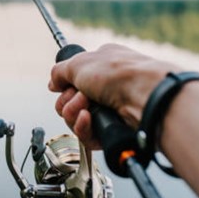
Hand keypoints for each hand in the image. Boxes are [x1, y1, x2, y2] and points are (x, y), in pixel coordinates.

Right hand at [48, 43, 179, 149]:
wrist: (145, 96)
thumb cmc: (118, 73)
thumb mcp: (78, 62)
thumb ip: (59, 72)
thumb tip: (53, 84)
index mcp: (102, 65)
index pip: (73, 80)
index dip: (65, 85)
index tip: (63, 86)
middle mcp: (106, 87)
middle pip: (70, 101)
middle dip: (68, 100)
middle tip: (79, 96)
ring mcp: (110, 109)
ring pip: (76, 119)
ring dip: (73, 113)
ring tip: (86, 107)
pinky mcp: (112, 130)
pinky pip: (86, 135)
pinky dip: (83, 127)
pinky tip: (88, 119)